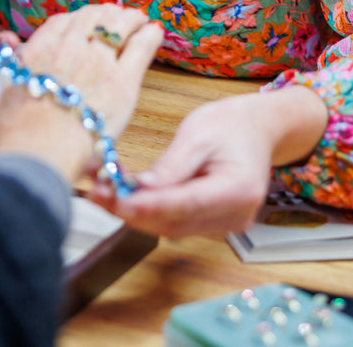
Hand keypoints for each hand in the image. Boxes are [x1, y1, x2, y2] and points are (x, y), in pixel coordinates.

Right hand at [0, 5, 162, 182]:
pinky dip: (150, 35)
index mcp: (41, 49)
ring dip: (130, 18)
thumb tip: (25, 71)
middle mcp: (71, 48)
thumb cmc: (22, 131)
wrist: (40, 149)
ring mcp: (99, 61)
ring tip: (139, 19)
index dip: (79, 18)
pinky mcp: (124, 79)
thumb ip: (23, 75)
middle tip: (117, 16)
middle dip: (107, 14)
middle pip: (93, 17)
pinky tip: (155, 32)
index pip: (63, 21)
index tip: (87, 21)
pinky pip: (141, 46)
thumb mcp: (11, 92)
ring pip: (119, 25)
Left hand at [94, 87, 327, 237]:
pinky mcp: (212, 225)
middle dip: (130, 209)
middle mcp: (235, 215)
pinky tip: (123, 194)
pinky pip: (174, 222)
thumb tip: (140, 189)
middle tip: (96, 190)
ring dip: (133, 211)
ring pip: (169, 226)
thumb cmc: (231, 125)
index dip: (146, 206)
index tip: (114, 198)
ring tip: (101, 188)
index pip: (185, 205)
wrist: (256, 129)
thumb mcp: (198, 134)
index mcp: (238, 189)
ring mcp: (225, 225)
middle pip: (173, 222)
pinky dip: (147, 211)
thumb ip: (171, 166)